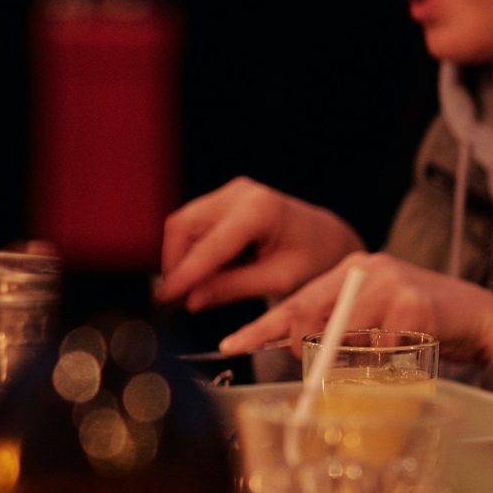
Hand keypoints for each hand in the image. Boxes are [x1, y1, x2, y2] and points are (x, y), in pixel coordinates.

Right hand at [158, 178, 364, 310]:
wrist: (327, 239)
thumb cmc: (313, 259)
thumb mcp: (279, 280)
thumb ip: (234, 288)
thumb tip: (191, 299)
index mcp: (261, 209)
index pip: (211, 244)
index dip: (184, 273)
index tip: (165, 296)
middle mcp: (242, 193)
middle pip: (185, 227)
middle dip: (177, 263)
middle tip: (178, 298)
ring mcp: (231, 192)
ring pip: (184, 226)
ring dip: (184, 258)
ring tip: (200, 287)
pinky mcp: (224, 199)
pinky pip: (194, 226)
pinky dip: (194, 251)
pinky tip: (211, 272)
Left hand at [219, 253, 492, 366]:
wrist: (483, 317)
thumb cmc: (426, 323)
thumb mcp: (376, 319)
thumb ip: (341, 327)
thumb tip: (292, 349)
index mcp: (353, 269)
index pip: (298, 299)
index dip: (265, 325)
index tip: (234, 343)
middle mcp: (367, 269)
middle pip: (313, 315)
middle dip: (301, 347)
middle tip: (303, 368)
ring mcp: (391, 283)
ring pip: (346, 336)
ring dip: (357, 360)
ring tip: (387, 356)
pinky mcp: (413, 304)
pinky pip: (380, 348)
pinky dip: (388, 362)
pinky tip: (411, 352)